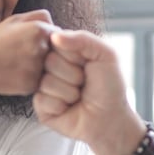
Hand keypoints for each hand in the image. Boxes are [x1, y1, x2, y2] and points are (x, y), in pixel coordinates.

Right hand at [0, 9, 55, 97]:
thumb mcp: (13, 21)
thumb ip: (38, 17)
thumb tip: (57, 24)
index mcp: (39, 29)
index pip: (60, 36)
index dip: (49, 41)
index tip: (33, 44)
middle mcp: (42, 48)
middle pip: (58, 53)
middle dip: (47, 55)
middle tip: (24, 56)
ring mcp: (38, 67)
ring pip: (50, 69)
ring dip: (41, 68)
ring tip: (18, 65)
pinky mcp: (33, 84)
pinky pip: (41, 82)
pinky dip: (32, 80)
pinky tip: (16, 75)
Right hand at [34, 30, 146, 154]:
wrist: (111, 118)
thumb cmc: (110, 86)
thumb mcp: (105, 55)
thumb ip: (83, 39)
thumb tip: (54, 36)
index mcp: (66, 51)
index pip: (55, 41)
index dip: (73, 54)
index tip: (86, 63)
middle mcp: (52, 67)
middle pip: (49, 61)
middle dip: (73, 74)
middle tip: (84, 83)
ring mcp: (45, 86)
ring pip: (46, 82)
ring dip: (69, 92)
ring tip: (79, 96)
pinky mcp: (41, 106)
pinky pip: (42, 100)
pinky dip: (60, 105)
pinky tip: (69, 108)